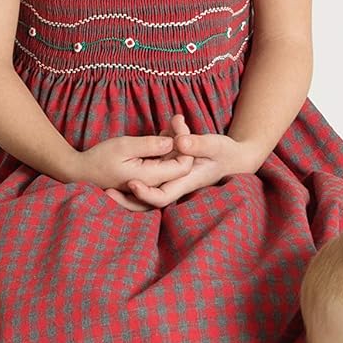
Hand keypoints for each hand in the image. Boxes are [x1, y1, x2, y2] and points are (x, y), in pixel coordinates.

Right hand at [104, 113, 193, 211]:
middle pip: (181, 165)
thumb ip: (150, 145)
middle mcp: (154, 183)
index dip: (186, 145)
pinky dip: (165, 149)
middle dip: (182, 143)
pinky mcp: (146, 177)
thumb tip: (173, 142)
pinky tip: (162, 133)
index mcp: (151, 177)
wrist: (82, 172)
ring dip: (174, 145)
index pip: (184, 166)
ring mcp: (150, 182)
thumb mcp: (124, 146)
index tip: (178, 125)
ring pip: (173, 164)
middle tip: (176, 120)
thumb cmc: (100, 159)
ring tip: (171, 124)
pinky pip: (163, 164)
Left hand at [118, 118, 260, 209]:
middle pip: (147, 199)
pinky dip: (147, 159)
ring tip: (115, 169)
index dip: (145, 194)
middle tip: (106, 190)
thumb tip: (180, 143)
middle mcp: (177, 184)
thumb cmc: (228, 152)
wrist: (237, 159)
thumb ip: (198, 143)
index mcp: (186, 182)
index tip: (131, 183)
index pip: (162, 197)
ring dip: (132, 177)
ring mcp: (172, 178)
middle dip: (127, 197)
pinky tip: (150, 142)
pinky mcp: (170, 169)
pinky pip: (153, 170)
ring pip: (147, 184)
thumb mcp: (215, 144)